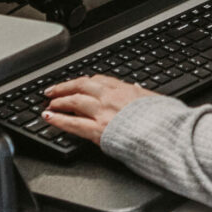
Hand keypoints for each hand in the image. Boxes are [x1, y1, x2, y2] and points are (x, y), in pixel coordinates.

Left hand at [42, 74, 157, 145]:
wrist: (162, 132)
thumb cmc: (162, 118)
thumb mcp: (153, 98)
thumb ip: (141, 94)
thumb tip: (136, 90)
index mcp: (125, 89)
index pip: (99, 80)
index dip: (85, 81)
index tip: (78, 83)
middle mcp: (110, 97)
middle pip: (82, 86)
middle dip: (65, 87)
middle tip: (54, 90)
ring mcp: (102, 112)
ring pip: (74, 101)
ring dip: (59, 101)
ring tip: (49, 104)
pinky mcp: (97, 130)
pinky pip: (73, 123)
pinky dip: (58, 119)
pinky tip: (48, 117)